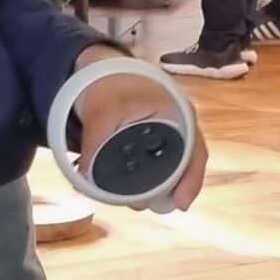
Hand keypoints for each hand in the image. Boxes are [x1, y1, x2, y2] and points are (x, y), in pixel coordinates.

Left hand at [70, 48, 207, 210]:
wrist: (104, 73)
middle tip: (143, 206)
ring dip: (153, 189)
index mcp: (178, 115)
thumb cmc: (111, 85)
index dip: (190, 181)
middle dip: (167, 191)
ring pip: (171, 171)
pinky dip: (146, 181)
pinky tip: (129, 193)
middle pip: (184, 168)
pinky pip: (158, 168)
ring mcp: (170, 138)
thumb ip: (94, 142)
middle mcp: (181, 128)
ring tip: (131, 201)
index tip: (181, 203)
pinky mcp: (155, 146)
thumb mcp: (102, 111)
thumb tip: (86, 177)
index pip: (194, 153)